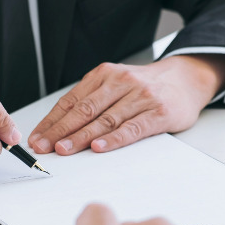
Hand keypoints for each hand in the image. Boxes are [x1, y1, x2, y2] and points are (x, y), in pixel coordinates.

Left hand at [28, 54, 224, 155]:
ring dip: (81, 137)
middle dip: (60, 130)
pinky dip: (114, 139)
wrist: (186, 79)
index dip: (52, 120)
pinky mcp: (158, 113)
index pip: (72, 100)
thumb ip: (93, 100)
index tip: (37, 138)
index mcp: (105, 75)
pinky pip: (132, 128)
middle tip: (44, 147)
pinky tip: (99, 148)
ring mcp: (140, 97)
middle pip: (85, 110)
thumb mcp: (117, 84)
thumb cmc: (146, 87)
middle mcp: (121, 82)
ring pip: (105, 120)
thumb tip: (60, 128)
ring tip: (64, 150)